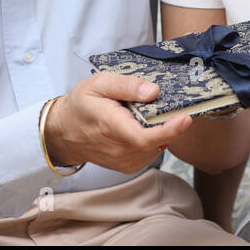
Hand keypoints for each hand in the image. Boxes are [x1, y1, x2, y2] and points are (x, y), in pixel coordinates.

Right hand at [44, 72, 192, 172]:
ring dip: (160, 133)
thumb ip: (127, 85)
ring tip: (146, 116)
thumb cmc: (81, 104)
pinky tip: (141, 128)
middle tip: (169, 107)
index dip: (170, 130)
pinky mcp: (126, 166)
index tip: (185, 118)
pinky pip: (149, 154)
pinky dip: (152, 141)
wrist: (63, 131)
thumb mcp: (100, 83)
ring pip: (155, 148)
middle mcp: (119, 148)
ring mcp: (123, 161)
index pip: (145, 136)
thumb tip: (154, 91)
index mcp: (112, 126)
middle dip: (169, 125)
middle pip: (156, 142)